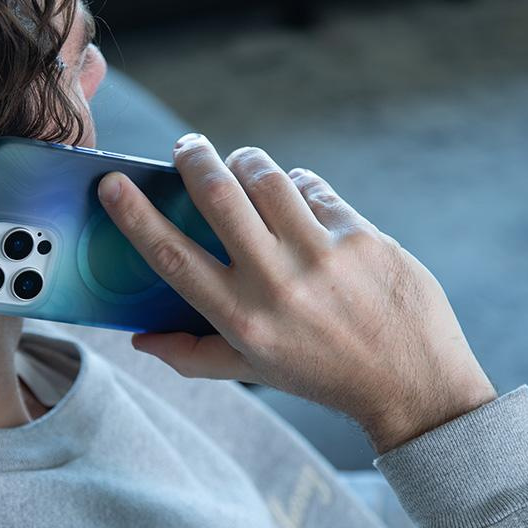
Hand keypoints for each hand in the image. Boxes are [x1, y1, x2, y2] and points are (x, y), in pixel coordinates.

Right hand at [97, 133, 496, 452]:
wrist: (414, 382)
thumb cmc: (323, 375)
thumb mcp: (251, 370)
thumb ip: (190, 355)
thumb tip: (139, 340)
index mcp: (240, 318)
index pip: (172, 256)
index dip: (134, 215)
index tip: (113, 183)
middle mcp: (275, 282)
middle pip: (217, 195)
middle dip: (193, 157)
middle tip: (187, 146)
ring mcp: (320, 254)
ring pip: (265, 177)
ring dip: (244, 161)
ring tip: (239, 164)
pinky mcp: (359, 234)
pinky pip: (312, 187)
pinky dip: (294, 183)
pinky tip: (295, 197)